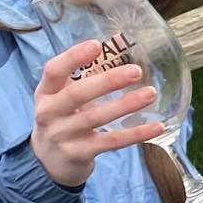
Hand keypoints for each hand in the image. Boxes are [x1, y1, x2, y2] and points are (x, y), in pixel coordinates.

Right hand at [30, 40, 163, 188]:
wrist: (48, 161)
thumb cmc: (62, 118)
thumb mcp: (62, 96)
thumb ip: (84, 75)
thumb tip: (119, 41)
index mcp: (46, 92)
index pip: (54, 71)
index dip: (73, 57)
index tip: (96, 45)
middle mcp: (50, 113)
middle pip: (77, 94)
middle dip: (107, 81)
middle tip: (136, 70)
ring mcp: (63, 135)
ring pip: (96, 118)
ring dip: (126, 105)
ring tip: (150, 93)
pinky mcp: (79, 153)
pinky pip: (111, 141)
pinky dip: (136, 134)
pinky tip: (157, 126)